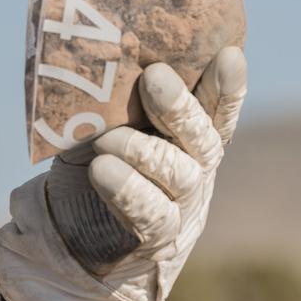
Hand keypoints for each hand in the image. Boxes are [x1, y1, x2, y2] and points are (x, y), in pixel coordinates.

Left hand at [0, 47, 246, 300]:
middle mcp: (194, 172)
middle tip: (155, 76)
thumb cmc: (90, 171)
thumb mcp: (105, 130)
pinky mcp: (154, 240)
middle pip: (202, 139)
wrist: (71, 246)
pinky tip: (104, 169)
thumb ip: (117, 103)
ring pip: (179, 175)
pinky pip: (150, 213)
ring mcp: (179, 208)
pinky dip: (127, 188)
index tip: (229, 55)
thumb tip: (96, 55)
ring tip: (109, 138)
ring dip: (144, 150)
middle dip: (181, 107)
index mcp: (189, 142)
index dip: (227, 86)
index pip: (217, 111)